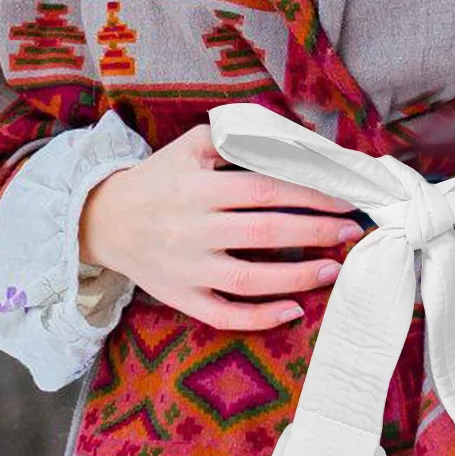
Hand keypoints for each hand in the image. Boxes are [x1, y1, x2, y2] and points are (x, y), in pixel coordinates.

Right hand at [77, 122, 364, 330]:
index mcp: (199, 189)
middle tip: (350, 232)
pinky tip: (293, 310)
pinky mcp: (181, 298)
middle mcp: (193, 230)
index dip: (308, 194)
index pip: (264, 190)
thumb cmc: (158, 179)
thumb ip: (236, 138)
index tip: (343, 198)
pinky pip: (224, 315)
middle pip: (264, 234)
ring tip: (334, 270)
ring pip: (250, 280)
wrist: (104, 220)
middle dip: (314, 233)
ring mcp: (187, 269)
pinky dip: (260, 318)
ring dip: (298, 277)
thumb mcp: (189, 147)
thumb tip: (291, 140)